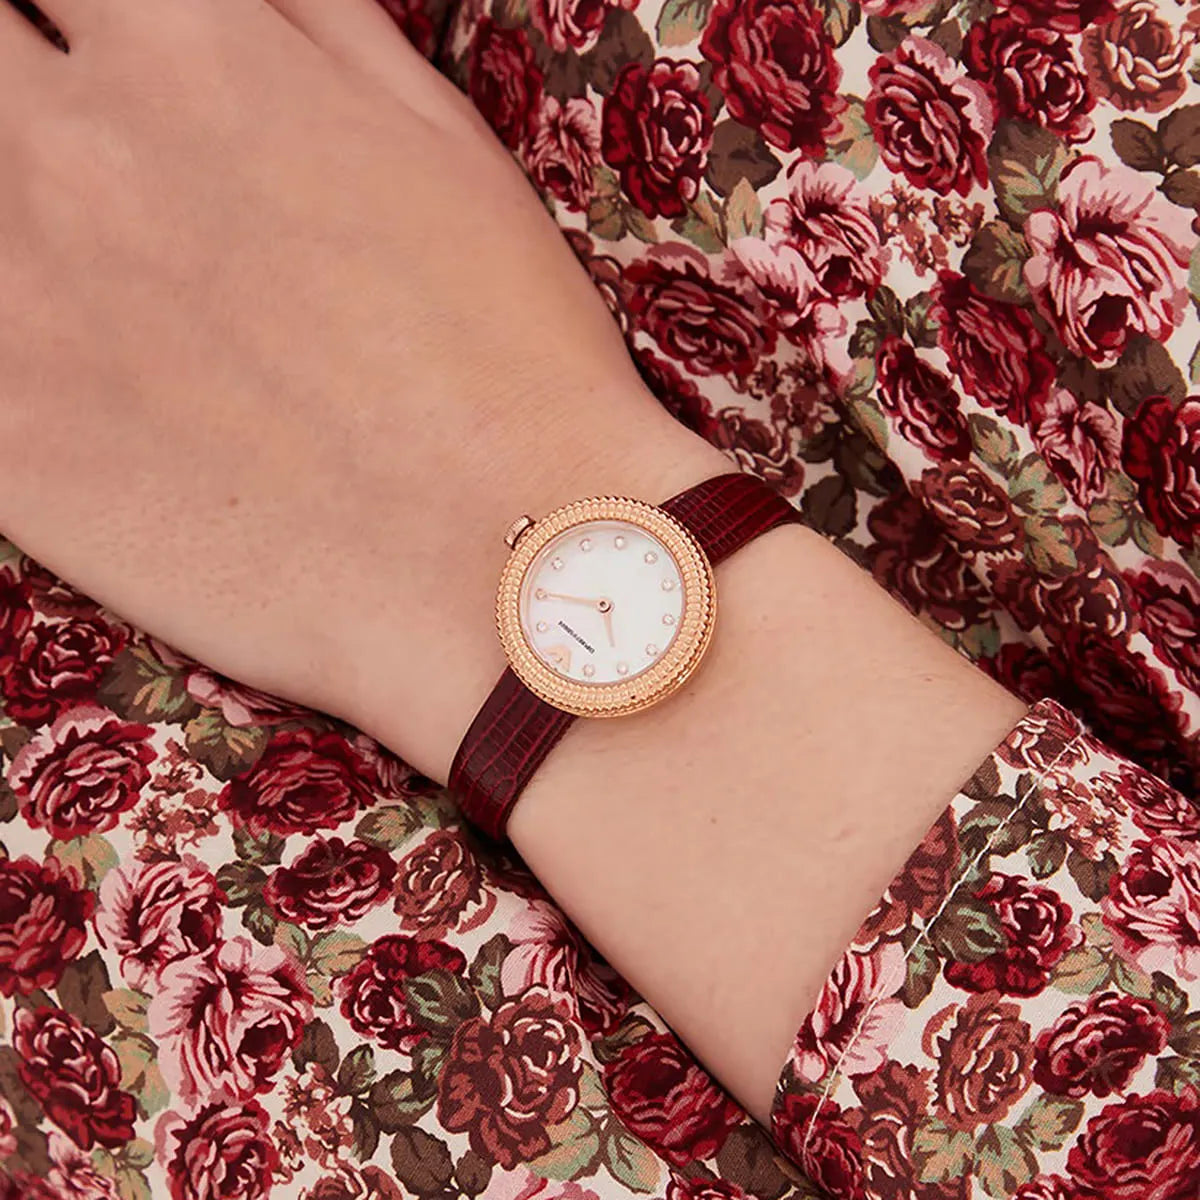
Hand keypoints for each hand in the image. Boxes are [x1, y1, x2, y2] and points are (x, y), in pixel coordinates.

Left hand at [0, 0, 726, 777]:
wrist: (509, 562)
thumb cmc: (511, 359)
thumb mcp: (444, 145)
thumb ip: (317, 21)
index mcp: (201, 56)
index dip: (88, 29)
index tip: (106, 70)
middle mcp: (82, 147)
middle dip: (26, 94)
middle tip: (96, 181)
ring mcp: (19, 290)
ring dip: (16, 207)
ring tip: (92, 266)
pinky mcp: (5, 432)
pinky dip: (6, 333)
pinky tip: (61, 354)